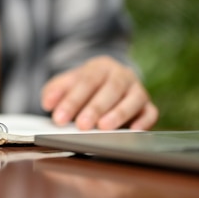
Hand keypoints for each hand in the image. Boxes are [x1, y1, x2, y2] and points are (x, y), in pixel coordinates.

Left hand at [41, 56, 157, 129]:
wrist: (107, 82)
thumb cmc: (85, 86)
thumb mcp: (66, 84)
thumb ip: (54, 91)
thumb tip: (48, 102)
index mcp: (100, 66)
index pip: (86, 81)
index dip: (73, 100)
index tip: (59, 117)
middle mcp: (122, 75)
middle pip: (110, 89)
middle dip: (95, 108)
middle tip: (81, 125)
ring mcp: (137, 89)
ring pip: (133, 98)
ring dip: (119, 114)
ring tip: (104, 128)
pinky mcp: (148, 105)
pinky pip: (150, 112)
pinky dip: (144, 121)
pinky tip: (133, 131)